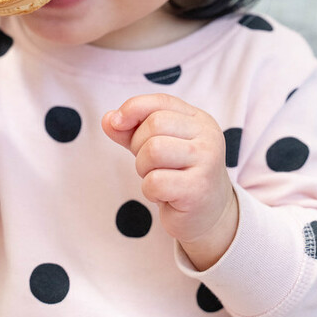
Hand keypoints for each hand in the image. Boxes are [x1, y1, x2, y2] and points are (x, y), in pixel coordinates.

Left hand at [102, 94, 237, 269]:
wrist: (208, 214)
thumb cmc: (178, 174)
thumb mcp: (155, 145)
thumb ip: (131, 130)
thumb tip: (108, 119)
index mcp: (199, 120)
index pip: (161, 101)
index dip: (133, 108)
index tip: (116, 121)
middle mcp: (208, 136)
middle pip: (154, 124)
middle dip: (138, 145)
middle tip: (148, 164)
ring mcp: (207, 161)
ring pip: (153, 150)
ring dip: (143, 168)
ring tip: (156, 178)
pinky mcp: (198, 189)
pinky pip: (155, 182)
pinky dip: (149, 190)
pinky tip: (164, 195)